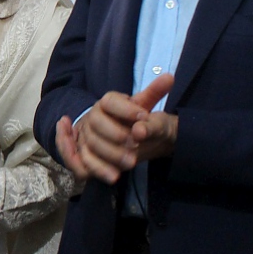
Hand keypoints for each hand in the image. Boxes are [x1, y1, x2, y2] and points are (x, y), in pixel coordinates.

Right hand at [56, 74, 173, 183]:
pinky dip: (95, 168)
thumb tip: (169, 77)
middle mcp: (93, 117)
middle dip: (115, 134)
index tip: (143, 116)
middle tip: (135, 144)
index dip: (125, 109)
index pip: (110, 101)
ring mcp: (86, 137)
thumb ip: (154, 93)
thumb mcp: (144, 107)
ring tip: (131, 163)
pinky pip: (83, 163)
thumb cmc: (134, 120)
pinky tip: (114, 176)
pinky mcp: (84, 156)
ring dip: (109, 154)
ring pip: (90, 144)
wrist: (126, 138)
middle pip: (96, 122)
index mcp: (107, 102)